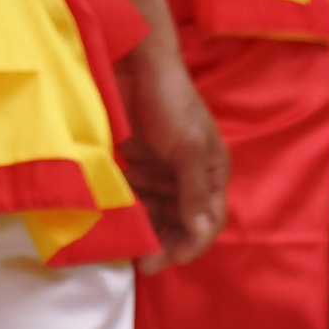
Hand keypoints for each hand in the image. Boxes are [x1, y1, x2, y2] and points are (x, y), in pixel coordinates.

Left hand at [110, 29, 232, 260]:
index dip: (191, 243)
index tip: (167, 259)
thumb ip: (194, 189)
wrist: (135, 63)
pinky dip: (128, 211)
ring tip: (128, 248)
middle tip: (144, 264)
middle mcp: (189, 176)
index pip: (208, 220)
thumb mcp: (189, 145)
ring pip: (157, 214)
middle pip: (181, 222)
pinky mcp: (138, 163)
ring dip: (145, 231)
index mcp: (211, 172)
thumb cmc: (170, 100)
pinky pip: (135, 197)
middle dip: (165, 243)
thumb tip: (202, 231)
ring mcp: (162, 170)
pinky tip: (116, 222)